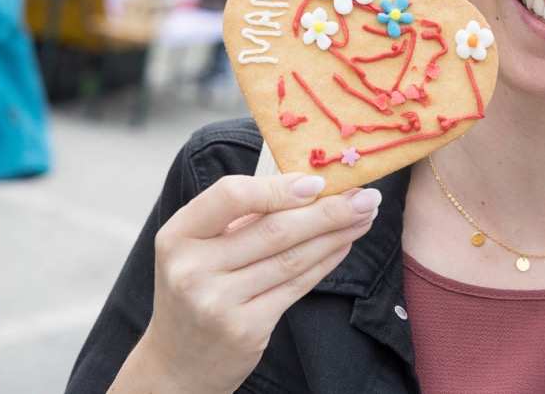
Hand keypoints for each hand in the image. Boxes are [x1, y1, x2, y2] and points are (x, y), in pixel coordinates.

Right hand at [110, 173, 380, 393]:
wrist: (178, 362)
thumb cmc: (195, 288)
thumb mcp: (197, 246)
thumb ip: (240, 216)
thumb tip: (307, 184)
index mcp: (178, 235)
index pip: (231, 196)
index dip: (279, 187)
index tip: (318, 181)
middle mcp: (193, 269)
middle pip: (274, 230)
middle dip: (329, 210)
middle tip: (366, 196)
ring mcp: (219, 303)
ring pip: (292, 258)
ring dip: (336, 234)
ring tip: (364, 216)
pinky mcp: (246, 329)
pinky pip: (297, 286)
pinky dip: (325, 262)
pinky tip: (343, 244)